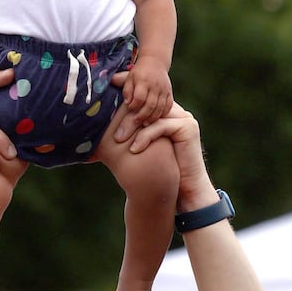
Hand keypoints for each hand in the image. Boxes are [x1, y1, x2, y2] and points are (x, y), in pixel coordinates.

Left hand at [114, 94, 210, 208]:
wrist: (186, 188)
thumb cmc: (162, 170)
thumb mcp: (144, 147)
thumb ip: (134, 132)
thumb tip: (104, 126)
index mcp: (167, 113)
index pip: (144, 102)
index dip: (125, 105)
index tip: (106, 112)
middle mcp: (177, 112)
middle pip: (147, 105)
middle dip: (126, 113)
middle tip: (108, 122)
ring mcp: (184, 118)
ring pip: (152, 115)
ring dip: (132, 125)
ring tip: (119, 139)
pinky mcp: (187, 127)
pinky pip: (161, 126)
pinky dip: (145, 137)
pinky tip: (134, 150)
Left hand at [120, 56, 172, 126]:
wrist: (155, 62)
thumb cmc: (139, 72)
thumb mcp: (129, 78)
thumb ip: (127, 91)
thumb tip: (127, 103)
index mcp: (143, 81)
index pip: (139, 98)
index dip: (134, 106)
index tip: (130, 109)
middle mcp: (155, 86)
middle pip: (150, 105)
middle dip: (143, 115)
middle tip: (136, 121)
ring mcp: (164, 90)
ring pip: (160, 108)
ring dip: (152, 117)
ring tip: (145, 123)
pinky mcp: (169, 93)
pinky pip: (168, 106)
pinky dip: (163, 114)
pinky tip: (156, 118)